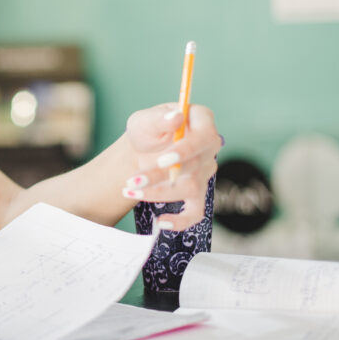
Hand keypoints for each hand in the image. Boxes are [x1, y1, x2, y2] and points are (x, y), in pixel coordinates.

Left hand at [122, 103, 219, 230]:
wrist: (141, 151)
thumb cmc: (146, 131)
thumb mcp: (145, 120)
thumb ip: (159, 118)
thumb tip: (176, 117)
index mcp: (201, 122)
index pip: (204, 137)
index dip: (187, 150)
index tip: (163, 160)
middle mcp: (209, 148)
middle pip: (194, 166)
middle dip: (160, 176)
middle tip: (133, 180)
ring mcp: (205, 172)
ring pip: (191, 188)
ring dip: (159, 193)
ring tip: (129, 190)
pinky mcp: (197, 193)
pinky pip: (197, 212)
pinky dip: (181, 221)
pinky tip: (161, 222)